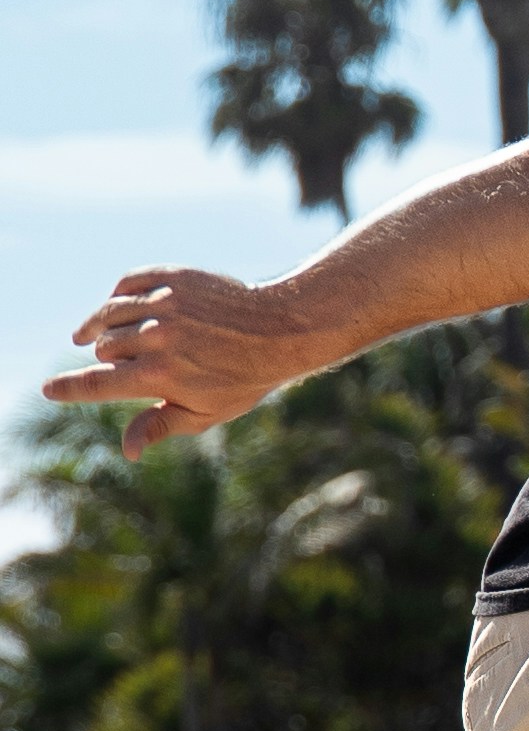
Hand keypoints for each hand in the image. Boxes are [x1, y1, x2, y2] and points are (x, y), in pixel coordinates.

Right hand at [42, 268, 311, 457]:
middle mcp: (156, 339)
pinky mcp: (171, 278)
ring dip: (102, 327)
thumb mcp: (204, 413)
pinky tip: (119, 308)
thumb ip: (159, 426)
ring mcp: (163, 304)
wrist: (278, 329)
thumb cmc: (242, 379)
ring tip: (94, 336)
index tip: (48, 390)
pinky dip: (119, 297)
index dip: (68, 389)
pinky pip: (126, 285)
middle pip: (104, 349)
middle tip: (123, 365)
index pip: (97, 384)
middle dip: (108, 358)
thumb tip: (127, 452)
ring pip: (108, 315)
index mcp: (159, 377)